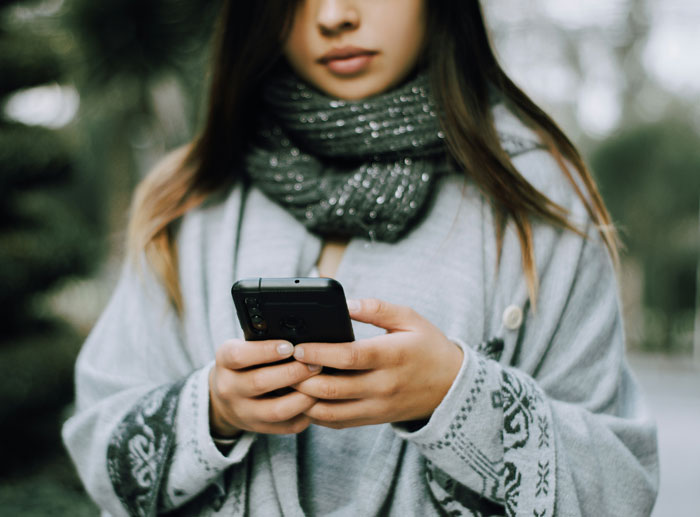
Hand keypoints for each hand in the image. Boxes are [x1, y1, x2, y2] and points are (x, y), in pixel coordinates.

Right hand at [209, 339, 321, 436]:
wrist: (225, 397)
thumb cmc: (245, 364)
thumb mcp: (244, 347)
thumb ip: (265, 343)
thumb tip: (301, 339)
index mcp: (224, 362)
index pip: (240, 356)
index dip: (266, 351)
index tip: (290, 346)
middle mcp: (228, 388)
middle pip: (260, 382)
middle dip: (293, 372)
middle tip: (315, 364)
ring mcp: (242, 412)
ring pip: (276, 410)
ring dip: (303, 397)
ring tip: (321, 384)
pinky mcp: (258, 428)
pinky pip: (286, 426)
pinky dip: (306, 414)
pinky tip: (317, 402)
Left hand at [292, 298, 464, 428]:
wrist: (451, 386)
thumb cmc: (428, 347)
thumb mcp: (410, 319)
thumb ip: (377, 309)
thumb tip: (346, 304)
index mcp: (392, 356)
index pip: (349, 357)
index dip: (319, 352)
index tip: (298, 345)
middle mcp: (383, 386)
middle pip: (332, 388)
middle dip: (302, 377)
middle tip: (285, 363)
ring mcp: (377, 406)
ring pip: (329, 411)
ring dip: (304, 398)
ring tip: (289, 380)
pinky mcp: (372, 419)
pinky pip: (336, 422)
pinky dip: (315, 413)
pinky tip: (305, 396)